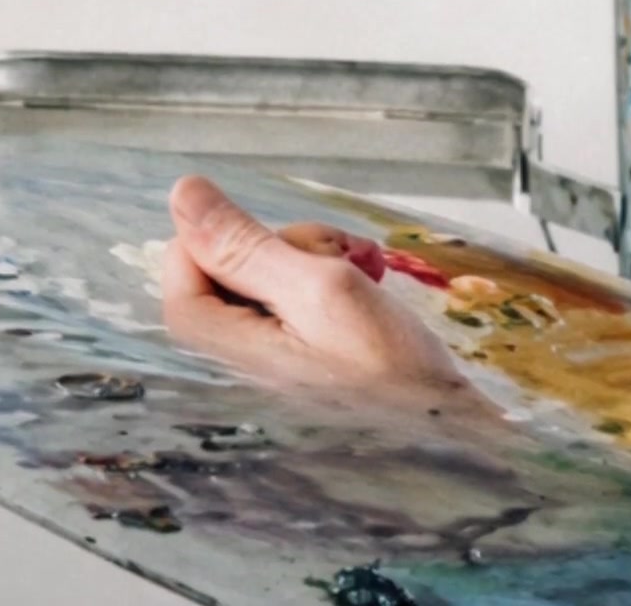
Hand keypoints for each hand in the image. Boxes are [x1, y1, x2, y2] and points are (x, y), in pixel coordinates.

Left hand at [158, 176, 480, 412]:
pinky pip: (293, 307)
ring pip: (269, 278)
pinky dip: (332, 288)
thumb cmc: (390, 372)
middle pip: (230, 265)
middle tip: (349, 263)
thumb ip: (245, 244)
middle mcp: (226, 359)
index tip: (300, 245)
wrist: (447, 437)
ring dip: (323, 263)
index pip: (184, 258)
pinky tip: (370, 292)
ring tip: (369, 277)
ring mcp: (260, 366)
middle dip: (294, 248)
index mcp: (216, 343)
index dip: (237, 234)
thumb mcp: (320, 292)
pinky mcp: (292, 368)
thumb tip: (182, 192)